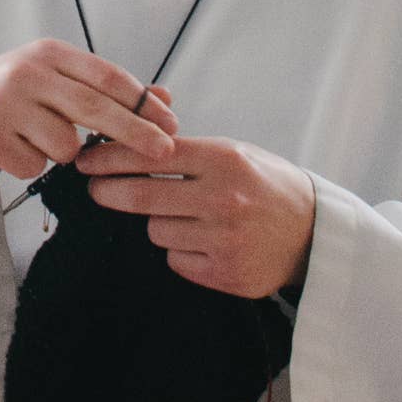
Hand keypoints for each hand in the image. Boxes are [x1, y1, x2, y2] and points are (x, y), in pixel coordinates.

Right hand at [0, 42, 177, 182]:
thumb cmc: (5, 97)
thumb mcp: (50, 81)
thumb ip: (103, 89)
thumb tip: (165, 97)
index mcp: (47, 53)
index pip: (107, 76)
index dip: (143, 101)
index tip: (171, 123)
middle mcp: (26, 73)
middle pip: (96, 108)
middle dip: (136, 132)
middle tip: (165, 150)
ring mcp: (5, 104)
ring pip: (67, 147)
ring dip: (61, 153)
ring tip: (33, 139)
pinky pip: (35, 167)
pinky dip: (30, 166)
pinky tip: (10, 151)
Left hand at [78, 134, 315, 299]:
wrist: (315, 233)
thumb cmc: (266, 185)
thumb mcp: (234, 152)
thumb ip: (185, 146)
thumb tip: (131, 126)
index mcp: (225, 160)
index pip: (152, 154)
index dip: (112, 157)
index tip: (86, 161)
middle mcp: (225, 199)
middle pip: (144, 196)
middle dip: (110, 191)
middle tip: (95, 189)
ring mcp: (226, 240)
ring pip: (157, 231)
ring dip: (157, 223)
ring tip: (183, 217)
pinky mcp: (228, 275)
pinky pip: (176, 261)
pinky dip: (180, 252)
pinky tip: (202, 242)